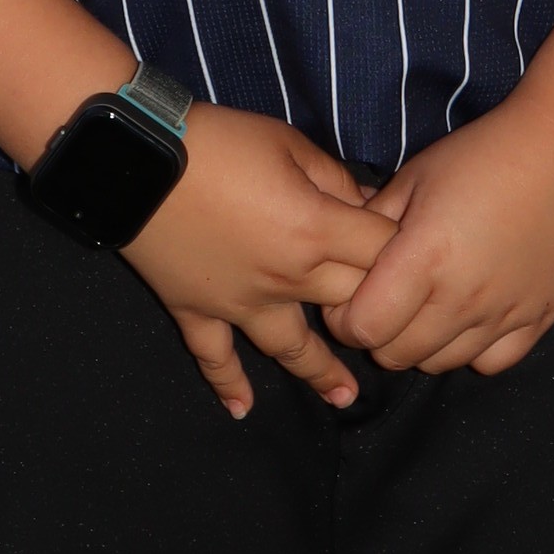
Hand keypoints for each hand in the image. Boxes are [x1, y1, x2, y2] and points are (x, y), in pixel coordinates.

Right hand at [124, 103, 382, 419]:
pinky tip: (242, 411)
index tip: (415, 252)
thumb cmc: (220, 142)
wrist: (137, 159)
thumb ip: (335, 179)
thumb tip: (369, 203)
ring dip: (320, 372)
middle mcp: (286, 277)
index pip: (383, 253)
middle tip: (395, 327)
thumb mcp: (289, 144)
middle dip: (376, 311)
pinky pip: (214, 355)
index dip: (404, 251)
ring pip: (291, 347)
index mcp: (317, 230)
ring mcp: (240, 301)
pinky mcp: (197, 309)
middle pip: (350, 305)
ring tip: (345, 398)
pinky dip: (227, 384)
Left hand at [325, 98, 553, 378]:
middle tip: (388, 299)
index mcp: (424, 258)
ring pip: (441, 364)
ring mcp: (504, 314)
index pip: (362, 329)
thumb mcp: (415, 177)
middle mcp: (462, 297)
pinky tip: (471, 315)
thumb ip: (371, 222)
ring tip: (430, 304)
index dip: (345, 317)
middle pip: (395, 356)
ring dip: (423, 342)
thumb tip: (340, 254)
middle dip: (379, 333)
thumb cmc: (484, 155)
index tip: (351, 295)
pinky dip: (473, 348)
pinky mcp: (539, 318)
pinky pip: (492, 363)